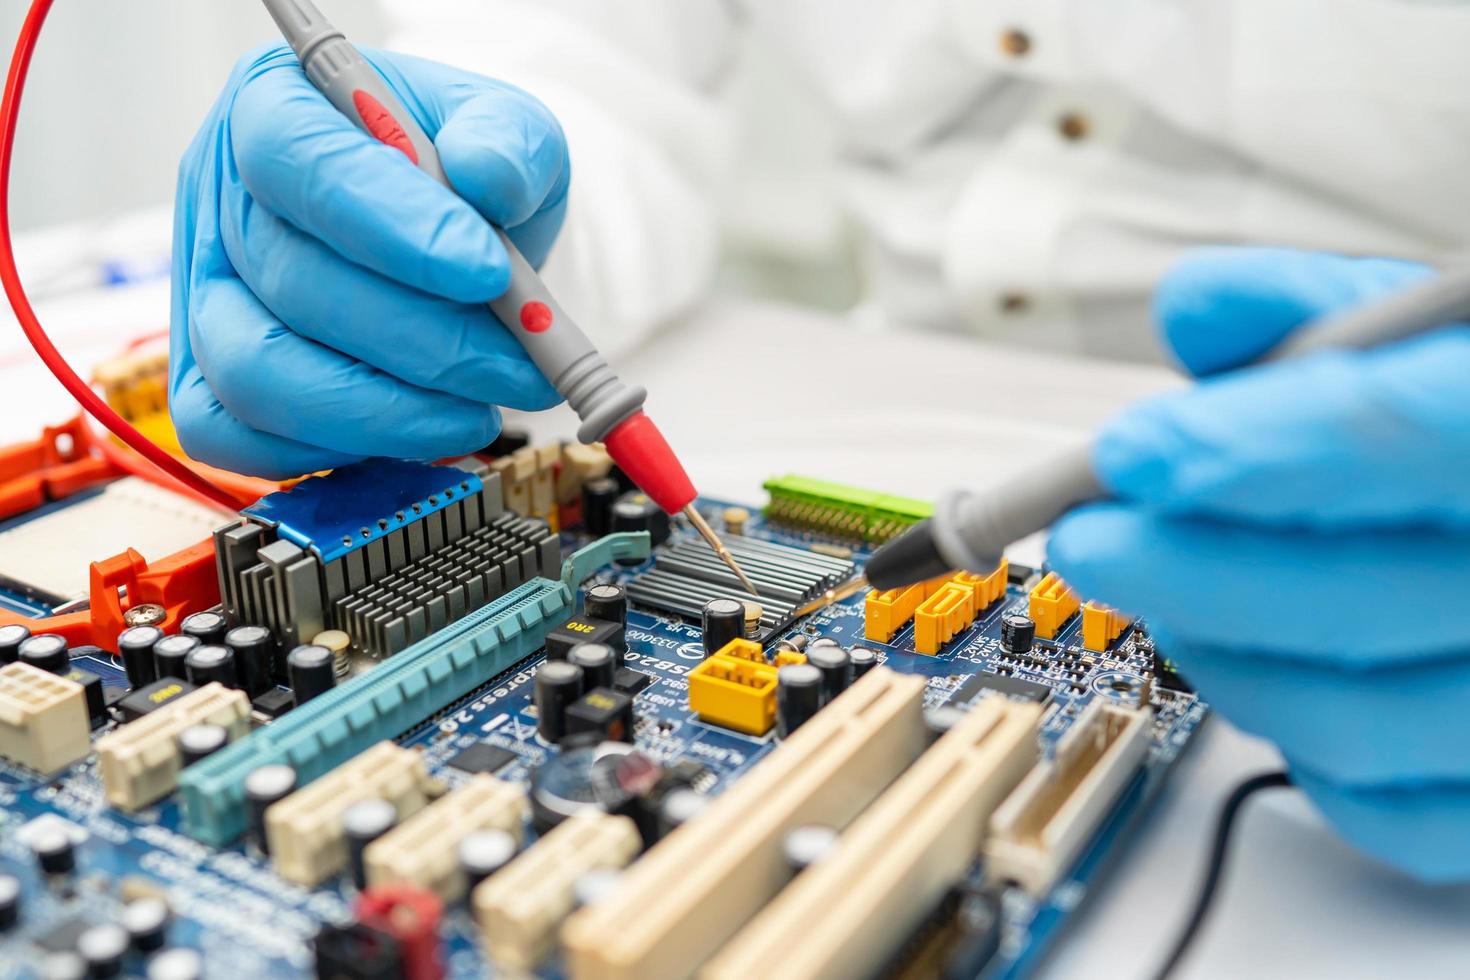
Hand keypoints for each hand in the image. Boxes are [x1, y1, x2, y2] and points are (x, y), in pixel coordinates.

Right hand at [171, 43, 567, 477]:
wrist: (453, 236)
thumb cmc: (464, 174)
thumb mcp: (505, 130)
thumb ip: (506, 140)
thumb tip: (486, 175)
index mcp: (273, 105)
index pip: (301, 164)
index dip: (393, 228)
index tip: (488, 272)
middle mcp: (219, 198)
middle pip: (290, 282)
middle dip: (425, 341)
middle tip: (522, 365)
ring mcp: (204, 295)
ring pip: (258, 373)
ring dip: (387, 409)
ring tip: (483, 406)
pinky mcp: (208, 382)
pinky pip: (236, 438)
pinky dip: (335, 448)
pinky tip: (418, 428)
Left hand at [1048, 246, 1469, 880]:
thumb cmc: (1460, 416)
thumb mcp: (1417, 334)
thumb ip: (1307, 310)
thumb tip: (1196, 311)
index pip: (1391, 435)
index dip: (1241, 450)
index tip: (1130, 454)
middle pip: (1353, 601)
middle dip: (1188, 571)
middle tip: (1089, 538)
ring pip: (1348, 721)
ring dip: (1219, 655)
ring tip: (1169, 597)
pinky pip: (1379, 808)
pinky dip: (1292, 745)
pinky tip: (1265, 669)